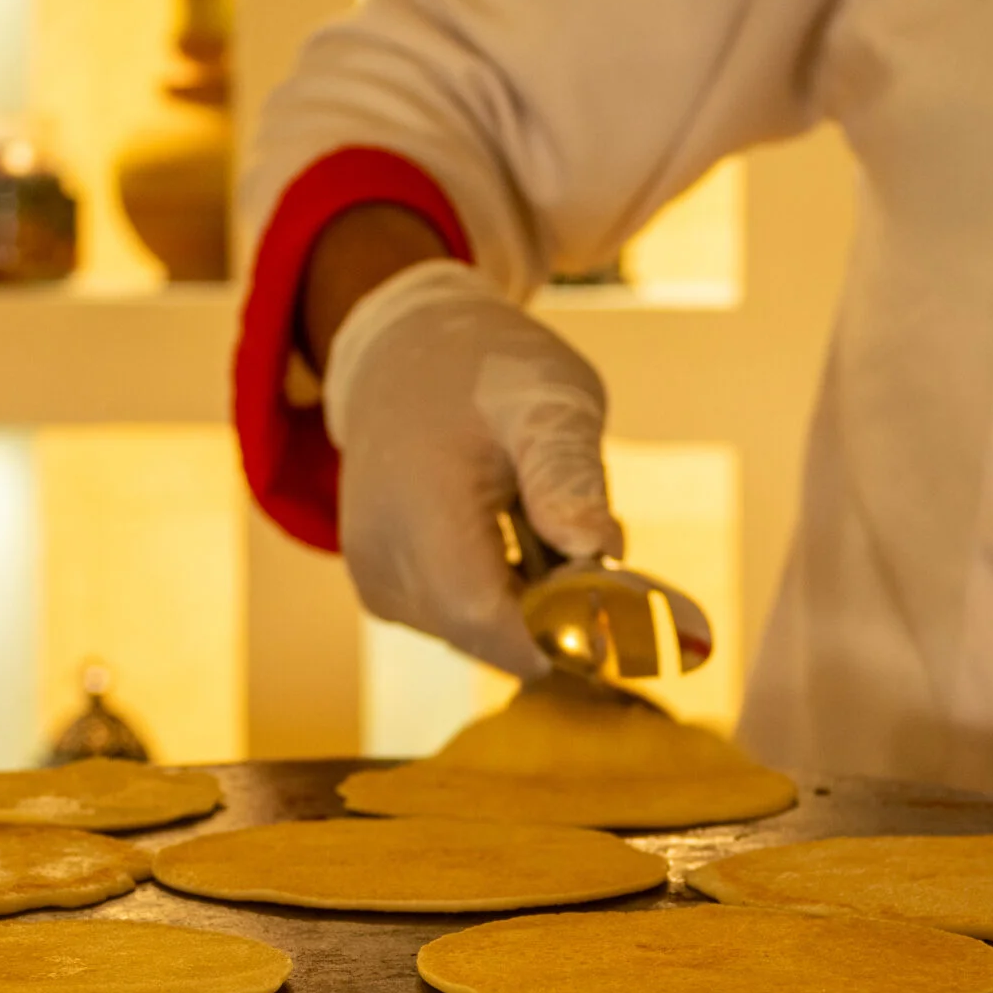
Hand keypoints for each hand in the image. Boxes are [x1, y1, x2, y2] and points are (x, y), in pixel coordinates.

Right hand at [322, 258, 625, 675]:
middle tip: (579, 535)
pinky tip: (505, 533)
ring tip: (533, 519)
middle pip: (491, 637)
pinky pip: (458, 621)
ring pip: (479, 636)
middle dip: (552, 612)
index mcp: (419, 510)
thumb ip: (569, 476)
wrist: (402, 355)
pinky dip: (500, 594)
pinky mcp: (380, 591)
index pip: (489, 623)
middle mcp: (381, 561)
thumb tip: (601, 552)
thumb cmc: (485, 369)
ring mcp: (375, 582)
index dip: (560, 633)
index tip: (616, 600)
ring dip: (528, 601)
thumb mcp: (547, 398)